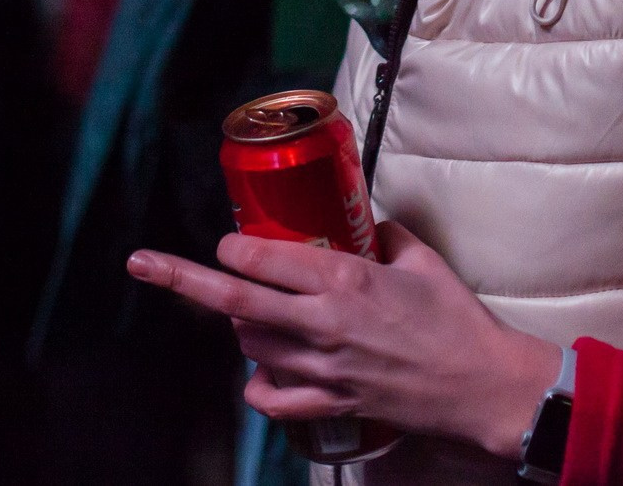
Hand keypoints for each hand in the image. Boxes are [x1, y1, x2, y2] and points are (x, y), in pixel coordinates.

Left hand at [128, 221, 561, 458]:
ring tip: (253, 313)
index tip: (230, 242)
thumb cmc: (455, 318)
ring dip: (241, 326)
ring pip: (251, 345)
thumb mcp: (420, 258)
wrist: (480, 384)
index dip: (234, 247)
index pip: (263, 259)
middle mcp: (323, 323)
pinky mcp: (332, 401)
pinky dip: (258, 386)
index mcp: (344, 281)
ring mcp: (323, 367)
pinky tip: (258, 375)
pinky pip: (274, 398)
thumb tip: (359, 222)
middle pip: (236, 301)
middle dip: (183, 279)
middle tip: (142, 263)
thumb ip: (381, 235)